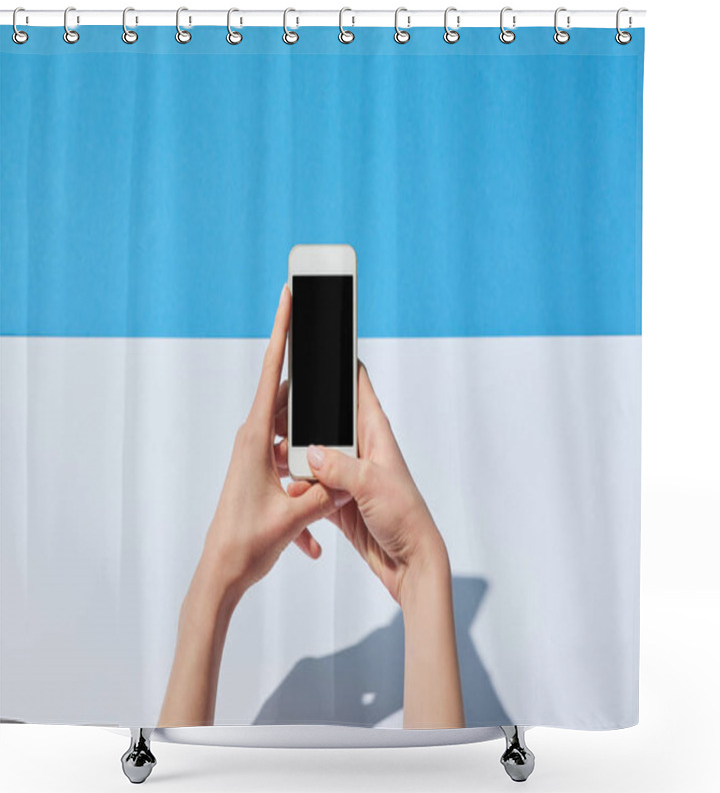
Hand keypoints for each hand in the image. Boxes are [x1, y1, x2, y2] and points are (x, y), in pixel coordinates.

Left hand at [200, 285, 350, 600]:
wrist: (220, 574)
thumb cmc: (245, 543)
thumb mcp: (293, 517)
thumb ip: (325, 491)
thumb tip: (348, 475)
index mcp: (256, 437)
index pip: (273, 371)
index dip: (282, 330)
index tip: (287, 297)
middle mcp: (254, 439)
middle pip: (291, 400)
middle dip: (314, 394)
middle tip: (334, 370)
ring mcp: (257, 456)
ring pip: (296, 436)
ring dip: (313, 454)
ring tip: (322, 479)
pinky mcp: (262, 474)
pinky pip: (292, 465)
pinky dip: (306, 488)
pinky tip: (312, 531)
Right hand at [288, 362, 464, 727]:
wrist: (410, 561)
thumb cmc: (406, 518)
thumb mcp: (373, 486)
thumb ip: (341, 467)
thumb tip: (311, 452)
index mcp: (375, 432)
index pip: (357, 385)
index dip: (340, 361)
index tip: (318, 343)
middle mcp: (360, 447)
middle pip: (325, 416)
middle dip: (300, 413)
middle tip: (275, 409)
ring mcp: (347, 471)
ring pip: (312, 449)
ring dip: (294, 452)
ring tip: (273, 451)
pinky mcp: (337, 496)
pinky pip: (310, 481)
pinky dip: (297, 483)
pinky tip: (285, 486)